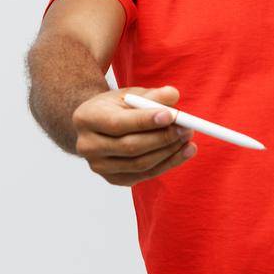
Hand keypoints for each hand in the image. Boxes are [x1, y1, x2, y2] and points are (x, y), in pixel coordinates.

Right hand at [71, 86, 196, 186]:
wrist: (98, 128)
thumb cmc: (115, 108)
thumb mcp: (129, 94)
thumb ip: (151, 95)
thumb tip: (173, 96)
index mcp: (86, 118)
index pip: (117, 124)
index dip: (145, 121)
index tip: (171, 115)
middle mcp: (87, 146)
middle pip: (129, 147)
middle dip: (162, 138)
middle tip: (186, 128)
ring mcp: (99, 166)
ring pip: (140, 164)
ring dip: (169, 152)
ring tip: (188, 138)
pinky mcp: (113, 179)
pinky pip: (145, 175)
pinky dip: (167, 164)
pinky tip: (183, 152)